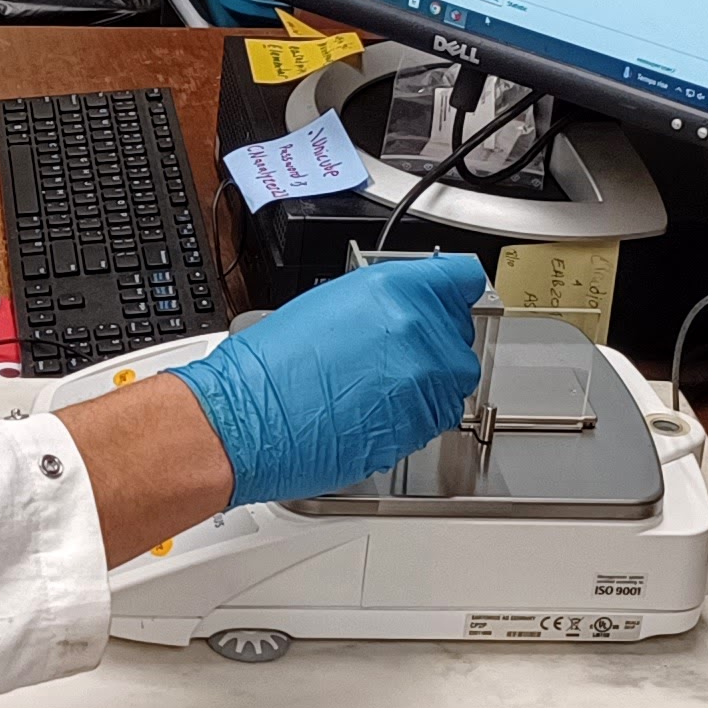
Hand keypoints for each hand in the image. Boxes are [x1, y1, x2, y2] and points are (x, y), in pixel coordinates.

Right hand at [173, 253, 485, 503]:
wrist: (247, 420)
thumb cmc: (270, 368)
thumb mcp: (327, 304)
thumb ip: (383, 302)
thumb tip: (409, 307)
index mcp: (394, 291)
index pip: (460, 281)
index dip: (452, 293)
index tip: (449, 301)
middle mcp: (417, 333)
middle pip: (459, 337)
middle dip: (434, 346)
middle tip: (393, 357)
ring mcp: (422, 382)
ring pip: (452, 382)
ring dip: (427, 385)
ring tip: (377, 389)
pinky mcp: (418, 426)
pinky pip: (434, 417)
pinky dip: (414, 416)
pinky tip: (374, 412)